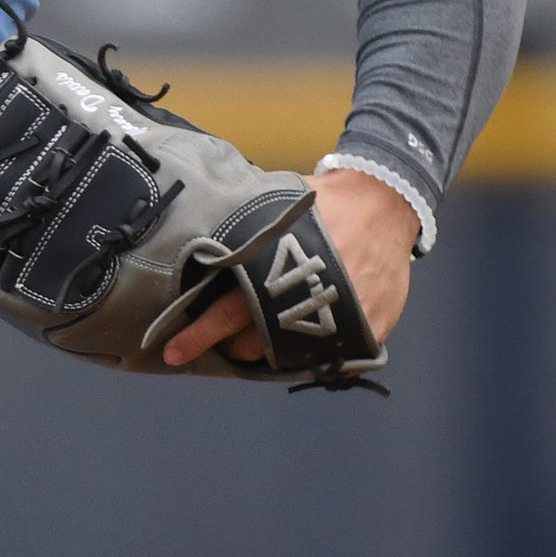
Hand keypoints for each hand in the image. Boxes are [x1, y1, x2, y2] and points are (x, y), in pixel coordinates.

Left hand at [159, 169, 417, 367]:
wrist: (385, 201)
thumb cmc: (323, 202)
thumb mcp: (277, 210)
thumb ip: (245, 233)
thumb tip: (202, 239)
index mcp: (276, 268)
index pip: (228, 310)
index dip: (198, 334)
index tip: (171, 351)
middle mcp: (306, 298)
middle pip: (254, 341)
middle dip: (230, 344)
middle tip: (221, 338)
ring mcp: (340, 319)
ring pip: (288, 354)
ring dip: (267, 348)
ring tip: (260, 332)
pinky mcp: (366, 330)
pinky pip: (326, 353)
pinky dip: (308, 346)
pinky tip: (300, 328)